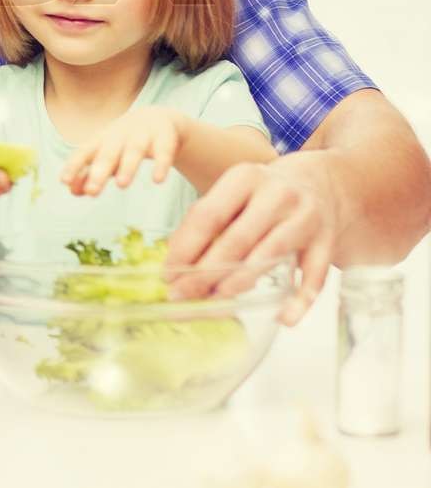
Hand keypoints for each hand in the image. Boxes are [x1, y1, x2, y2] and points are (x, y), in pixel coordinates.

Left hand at [62, 106, 187, 196]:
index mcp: (102, 139)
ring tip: (121, 185)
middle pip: (108, 153)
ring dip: (127, 167)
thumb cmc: (124, 143)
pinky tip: (157, 180)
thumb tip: (72, 191)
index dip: (75, 165)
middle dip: (99, 171)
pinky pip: (164, 150)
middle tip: (92, 191)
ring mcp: (143, 133)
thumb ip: (90, 173)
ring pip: (134, 150)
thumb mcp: (108, 156)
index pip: (85, 152)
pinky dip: (161, 164)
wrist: (160, 118)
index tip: (64, 181)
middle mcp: (120, 134)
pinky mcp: (165, 135)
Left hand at [167, 154, 336, 324]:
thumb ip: (206, 218)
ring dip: (241, 281)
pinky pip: (314, 274)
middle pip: (237, 238)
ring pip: (271, 255)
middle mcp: (276, 195)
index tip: (168, 273)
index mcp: (244, 178)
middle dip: (206, 271)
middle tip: (183, 293)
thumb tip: (174, 256)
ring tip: (217, 300)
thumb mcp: (233, 192)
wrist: (320, 182)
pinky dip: (300, 299)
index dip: (186, 247)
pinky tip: (284, 317)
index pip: (208, 215)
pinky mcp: (326, 240)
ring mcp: (305, 217)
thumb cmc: (262, 194)